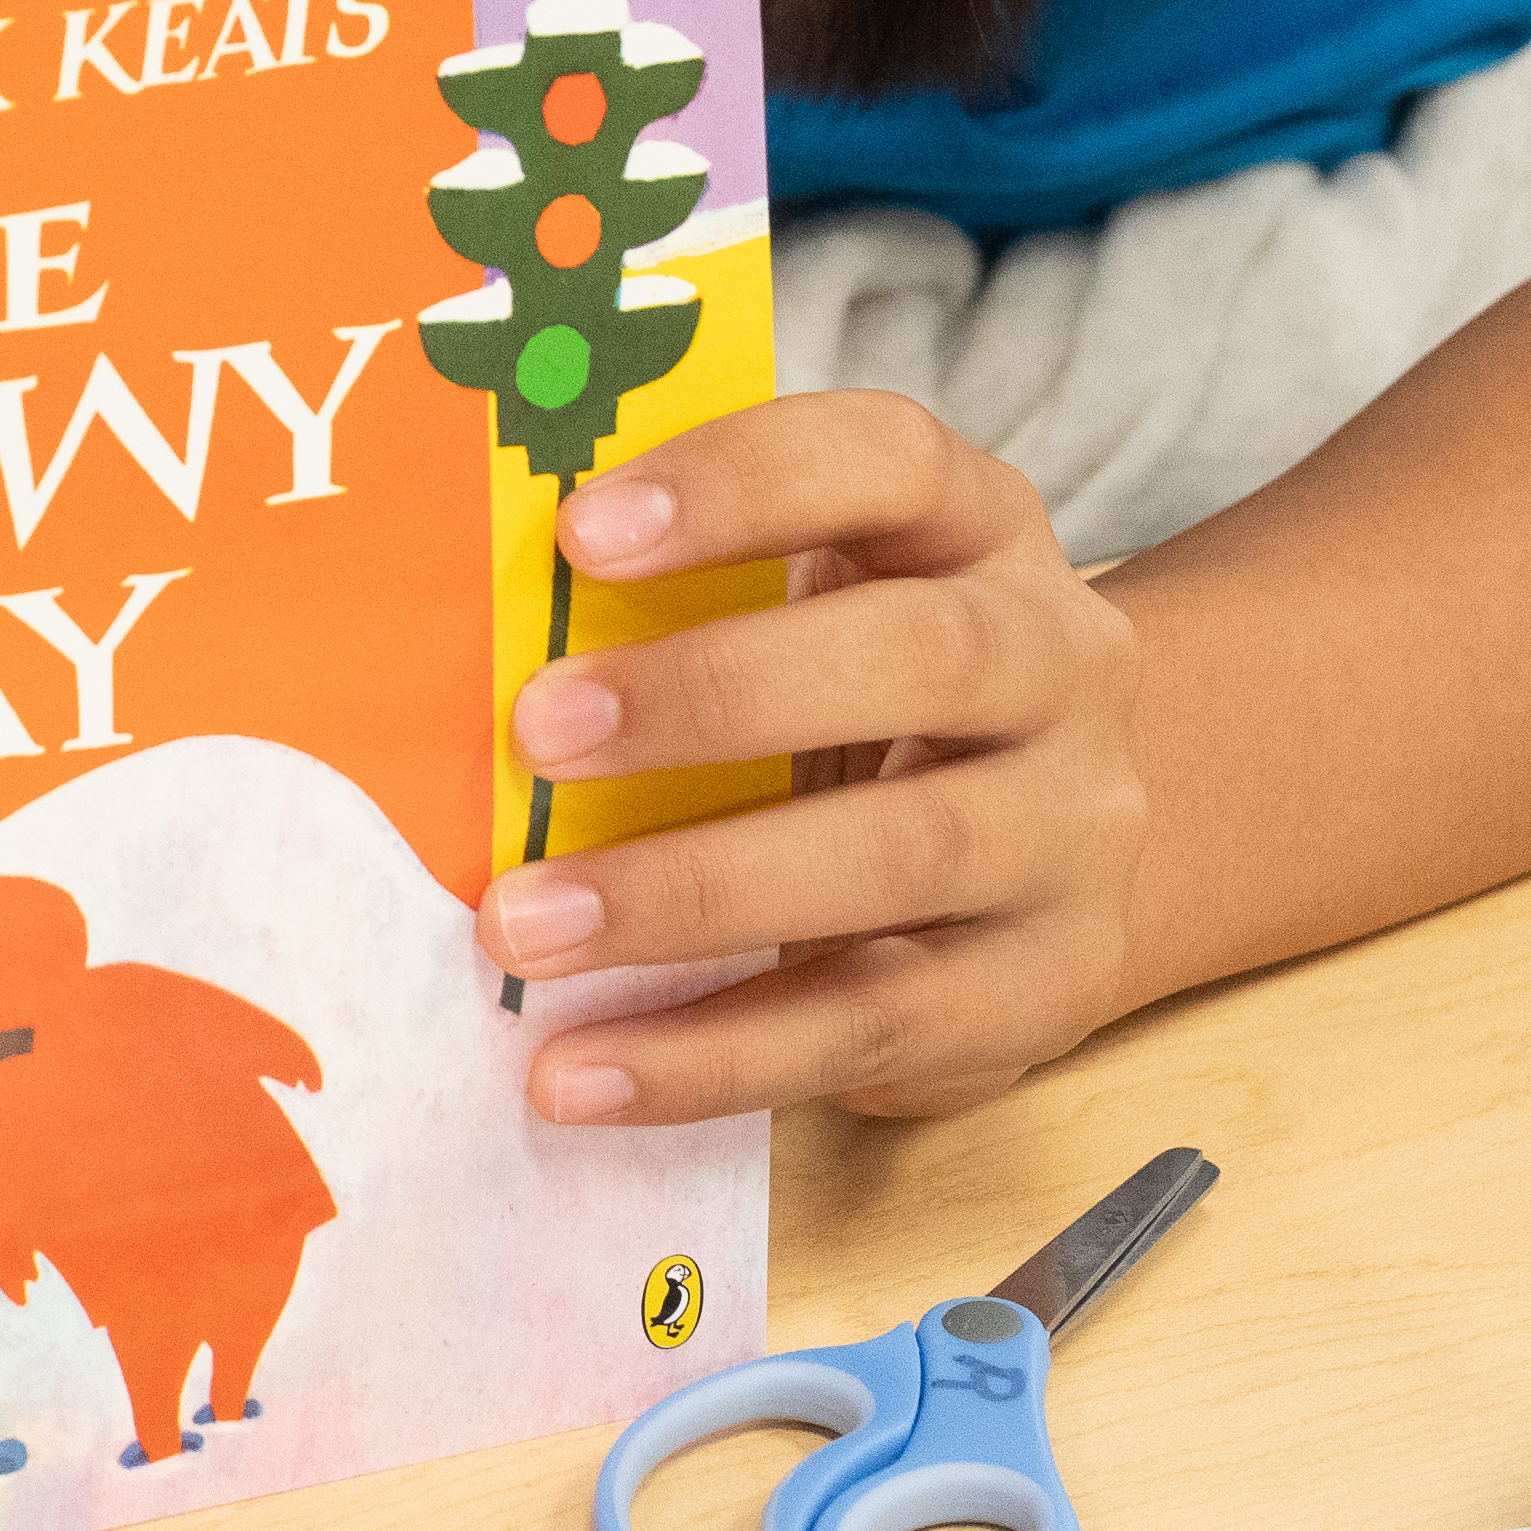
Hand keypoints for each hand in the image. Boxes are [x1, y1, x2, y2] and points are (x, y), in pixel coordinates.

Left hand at [477, 390, 1148, 1132]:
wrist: (1049, 851)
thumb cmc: (865, 697)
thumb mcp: (814, 608)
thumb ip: (689, 594)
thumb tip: (461, 620)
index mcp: (977, 528)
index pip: (889, 461)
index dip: (743, 483)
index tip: (577, 532)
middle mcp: (1057, 663)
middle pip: (921, 654)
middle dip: (717, 693)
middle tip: (535, 733)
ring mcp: (1069, 834)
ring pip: (903, 853)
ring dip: (693, 893)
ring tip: (524, 927)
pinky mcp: (1040, 990)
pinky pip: (869, 1025)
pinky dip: (710, 1057)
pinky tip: (578, 1069)